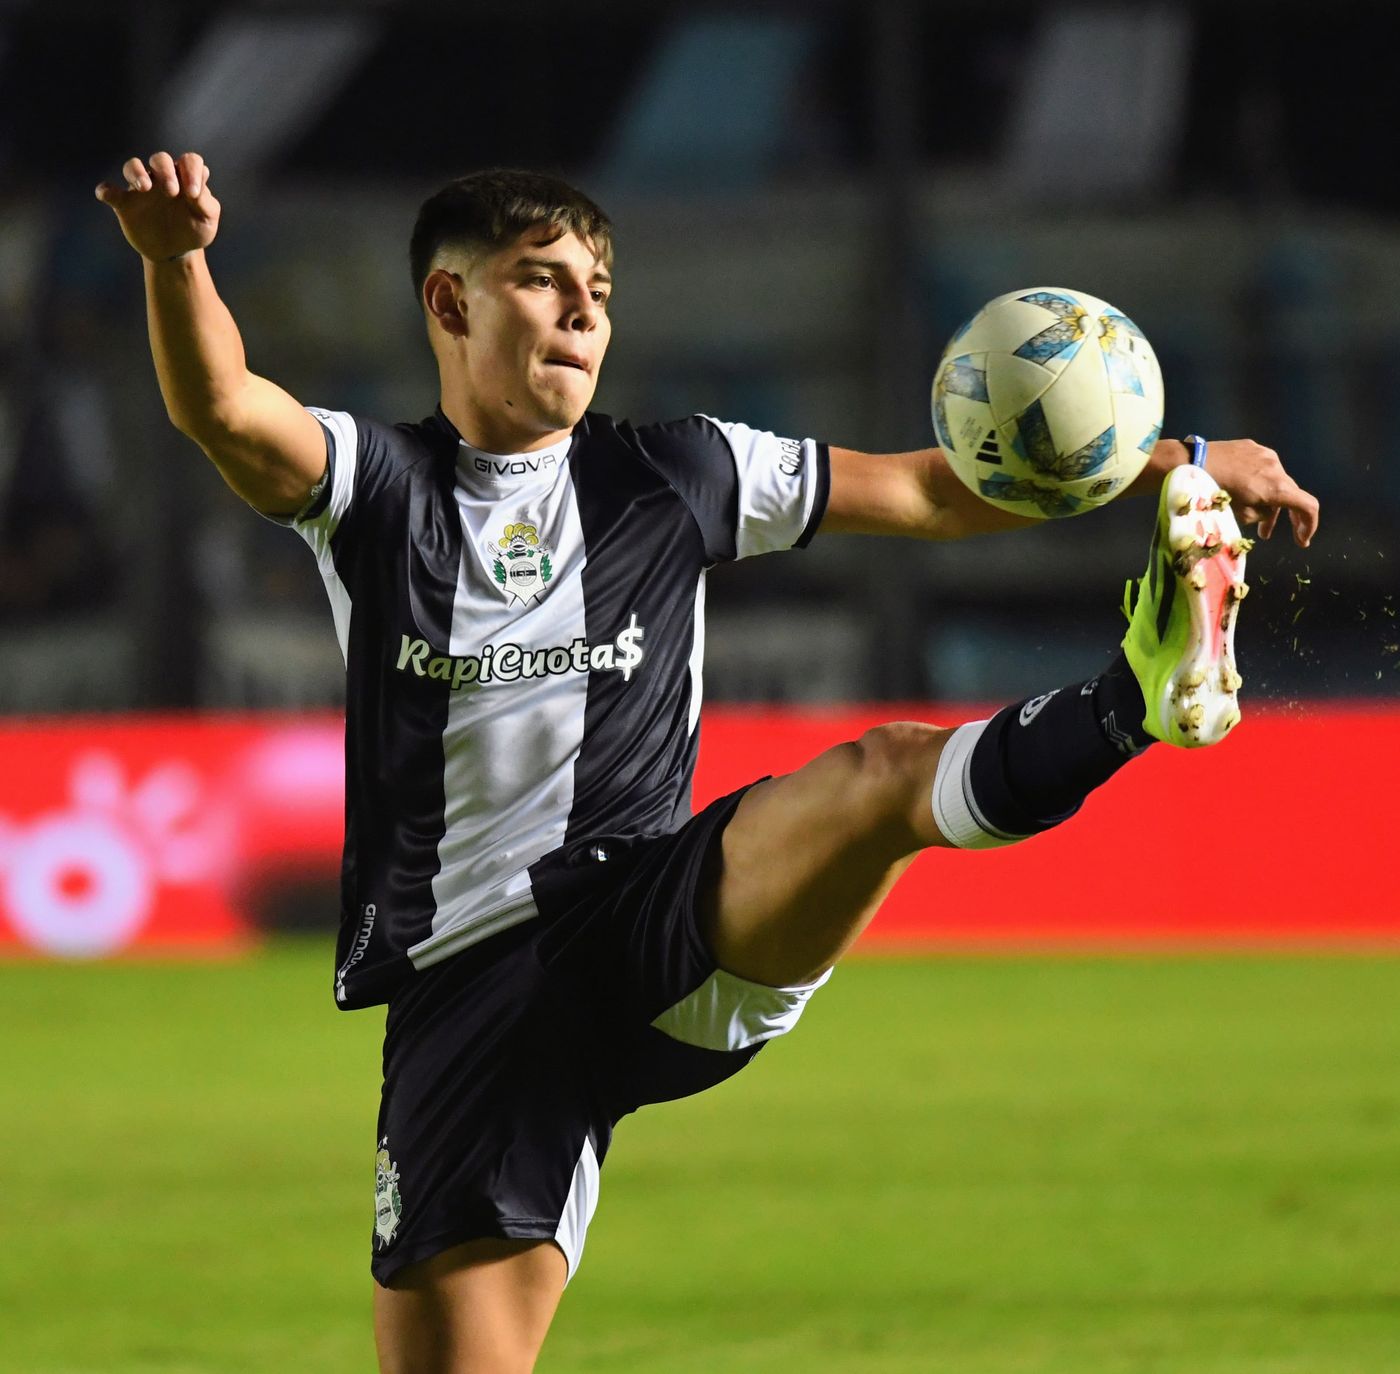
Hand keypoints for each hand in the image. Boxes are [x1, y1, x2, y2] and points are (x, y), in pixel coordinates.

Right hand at [95, 151, 219, 262]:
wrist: (176, 253)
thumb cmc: (194, 231)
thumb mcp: (207, 221)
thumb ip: (207, 204)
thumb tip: (194, 191)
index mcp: (185, 179)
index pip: (190, 160)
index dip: (192, 171)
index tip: (193, 194)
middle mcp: (162, 178)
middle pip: (160, 159)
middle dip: (165, 170)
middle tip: (171, 193)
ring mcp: (142, 188)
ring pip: (133, 166)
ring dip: (136, 172)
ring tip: (144, 187)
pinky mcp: (125, 203)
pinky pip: (110, 191)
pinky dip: (106, 190)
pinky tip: (106, 194)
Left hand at [1204, 438, 1318, 546]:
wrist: (1192, 462)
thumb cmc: (1214, 493)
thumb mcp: (1240, 515)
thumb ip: (1261, 515)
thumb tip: (1266, 511)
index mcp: (1277, 487)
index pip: (1308, 506)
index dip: (1309, 525)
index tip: (1302, 540)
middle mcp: (1277, 468)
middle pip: (1291, 494)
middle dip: (1287, 517)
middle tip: (1281, 534)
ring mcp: (1266, 455)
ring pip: (1276, 481)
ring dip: (1270, 500)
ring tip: (1256, 519)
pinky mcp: (1253, 447)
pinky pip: (1262, 468)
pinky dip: (1259, 483)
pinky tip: (1244, 490)